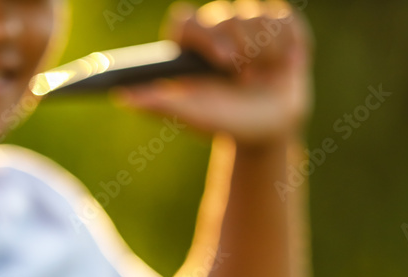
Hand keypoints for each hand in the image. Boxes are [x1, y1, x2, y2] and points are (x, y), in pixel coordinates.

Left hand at [116, 1, 312, 144]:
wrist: (270, 129)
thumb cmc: (227, 122)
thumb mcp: (195, 115)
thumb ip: (161, 104)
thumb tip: (121, 97)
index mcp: (189, 43)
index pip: (185, 19)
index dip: (206, 36)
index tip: (222, 62)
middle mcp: (215, 25)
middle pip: (226, 15)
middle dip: (241, 50)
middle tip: (244, 78)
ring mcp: (248, 19)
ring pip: (258, 15)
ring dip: (264, 54)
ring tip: (260, 77)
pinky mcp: (279, 20)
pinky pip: (284, 18)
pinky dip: (286, 47)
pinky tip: (282, 65)